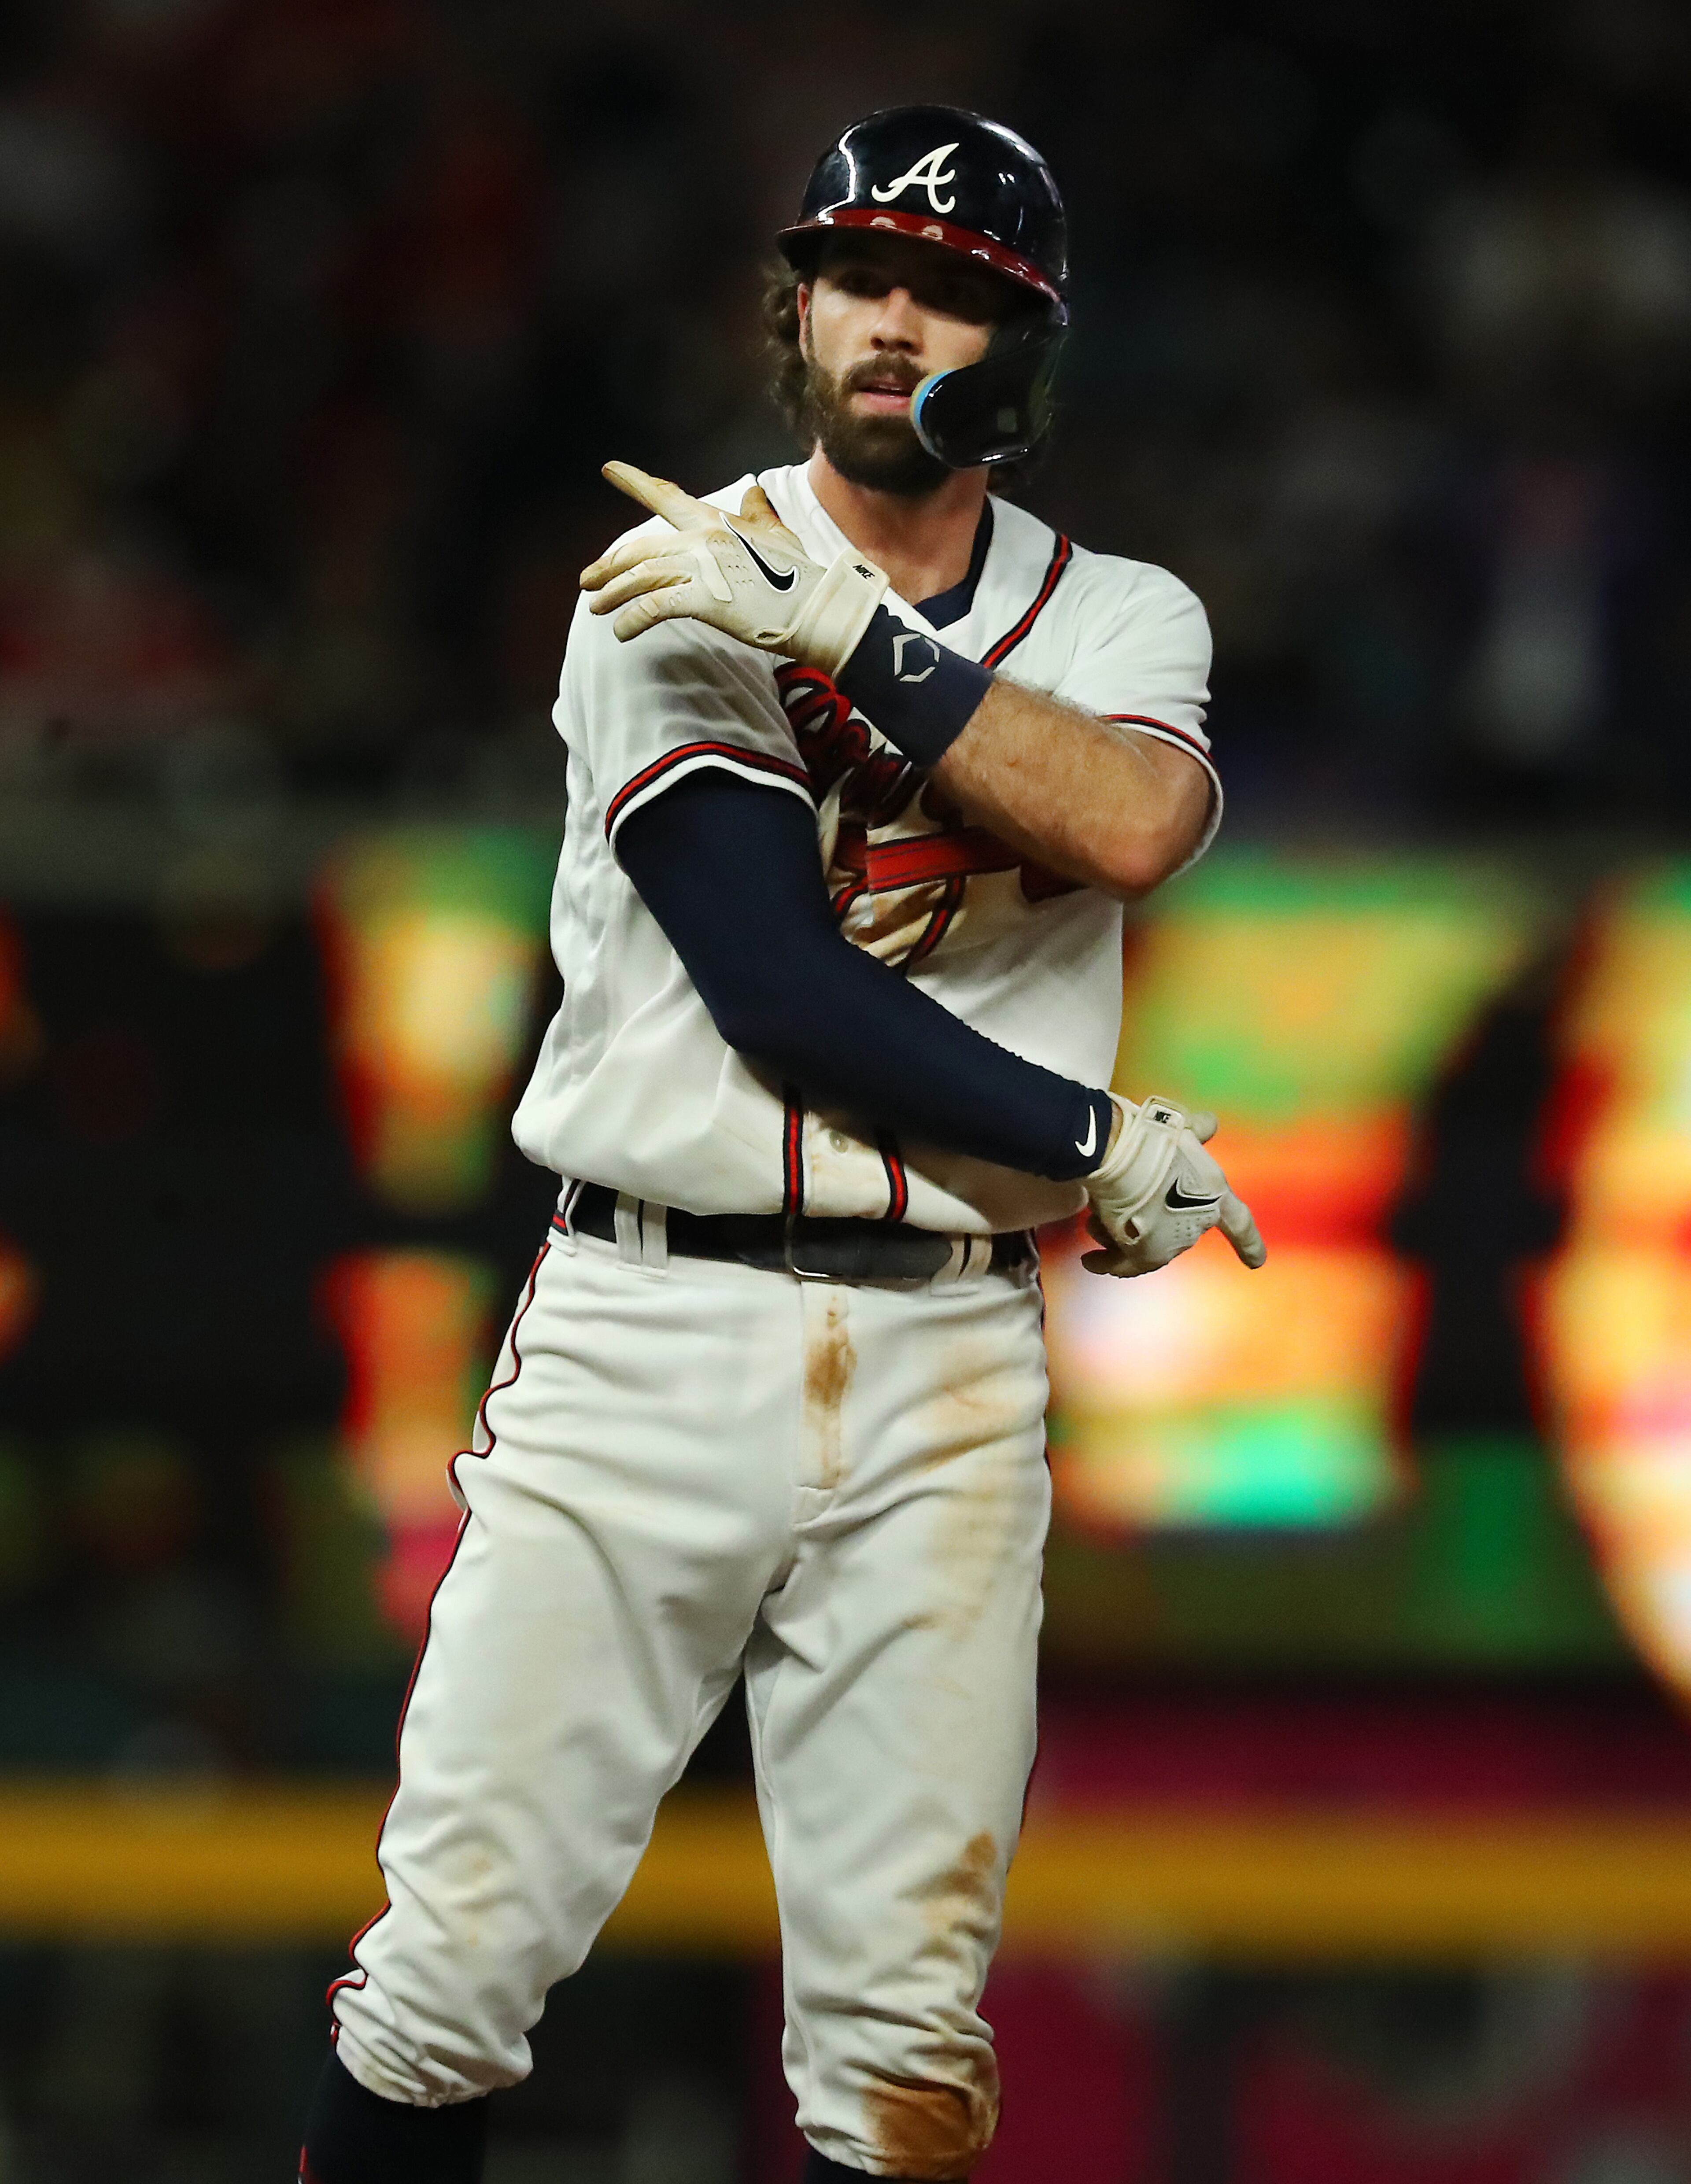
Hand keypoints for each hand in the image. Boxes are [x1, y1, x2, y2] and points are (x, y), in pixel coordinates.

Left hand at [580, 462, 888, 675]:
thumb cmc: (798, 576)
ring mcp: (702, 568)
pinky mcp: (704, 599)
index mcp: (716, 522)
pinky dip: (633, 619)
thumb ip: (759, 514)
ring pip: (641, 576)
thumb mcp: (778, 537)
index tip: (609, 470)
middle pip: (642, 547)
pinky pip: (655, 607)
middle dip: (609, 565)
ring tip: (596, 608)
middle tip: (588, 580)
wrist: (815, 606)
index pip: (668, 497)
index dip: (636, 481)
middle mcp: (703, 539)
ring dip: (613, 593)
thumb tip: (754, 490)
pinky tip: (621, 632)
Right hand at [1083, 1093, 1264, 1277]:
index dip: (1249, 1243)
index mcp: (1215, 1195)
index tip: (1257, 1262)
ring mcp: (1172, 1242)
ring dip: (1121, 1234)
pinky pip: (1124, 1264)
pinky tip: (1091, 1260)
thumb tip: (1209, 1123)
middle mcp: (1198, 1224)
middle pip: (1176, 1233)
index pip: (1238, 1222)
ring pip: (1146, 1245)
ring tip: (1099, 1218)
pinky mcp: (1143, 1254)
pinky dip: (1107, 1263)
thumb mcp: (1180, 1129)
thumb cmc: (1155, 1140)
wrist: (1124, 1158)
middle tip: (1122, 1206)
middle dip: (1148, 1222)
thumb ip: (1196, 1130)